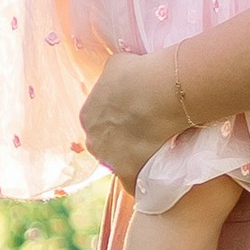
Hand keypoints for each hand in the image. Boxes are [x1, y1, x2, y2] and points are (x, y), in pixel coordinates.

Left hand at [82, 50, 185, 190]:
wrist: (162, 92)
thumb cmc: (141, 72)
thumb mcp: (118, 65)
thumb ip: (113, 79)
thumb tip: (119, 80)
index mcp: (88, 115)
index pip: (101, 122)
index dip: (119, 120)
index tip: (137, 117)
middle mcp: (93, 141)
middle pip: (108, 145)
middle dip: (124, 141)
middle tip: (149, 133)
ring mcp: (110, 161)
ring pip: (122, 164)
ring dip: (136, 160)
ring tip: (160, 151)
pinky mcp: (129, 175)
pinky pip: (136, 183)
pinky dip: (146, 181)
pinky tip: (160, 174)